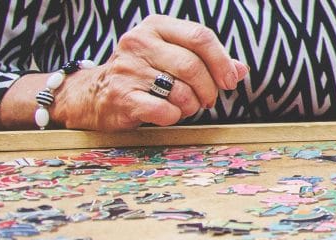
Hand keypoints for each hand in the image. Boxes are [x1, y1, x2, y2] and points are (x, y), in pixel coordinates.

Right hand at [51, 15, 247, 130]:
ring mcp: (127, 69)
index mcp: (155, 26)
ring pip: (181, 90)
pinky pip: (165, 111)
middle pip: (193, 66)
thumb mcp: (172, 56)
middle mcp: (138, 42)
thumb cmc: (144, 73)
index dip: (222, 62)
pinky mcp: (122, 96)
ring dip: (193, 105)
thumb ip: (207, 60)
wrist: (94, 94)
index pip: (201, 36)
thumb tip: (240, 70)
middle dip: (209, 88)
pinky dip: (175, 116)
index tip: (229, 81)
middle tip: (208, 100)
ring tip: (187, 106)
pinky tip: (168, 113)